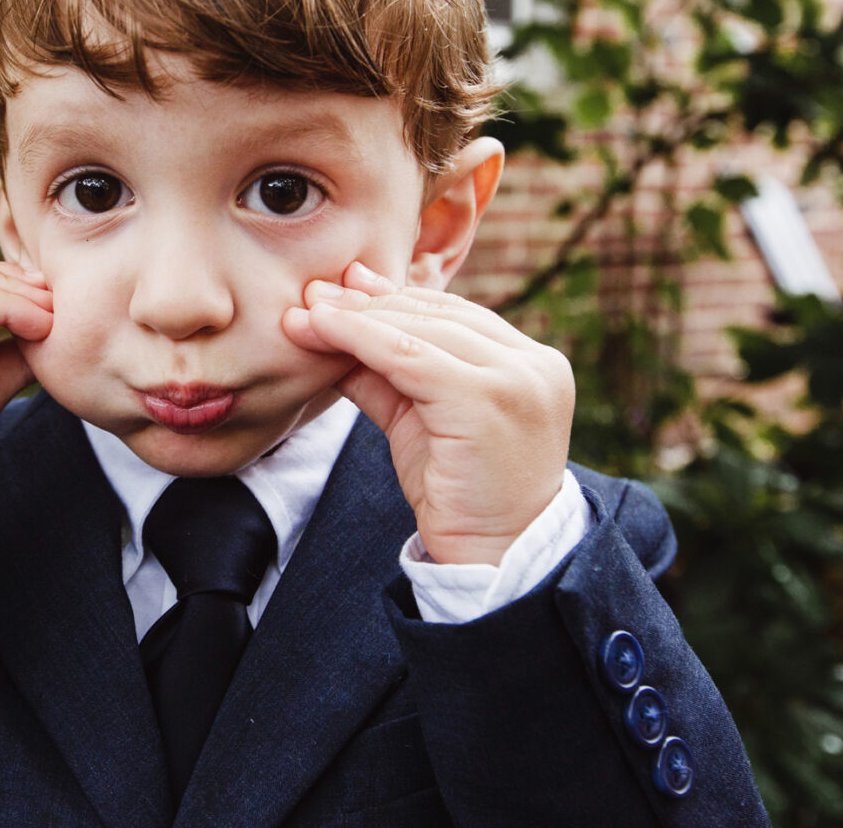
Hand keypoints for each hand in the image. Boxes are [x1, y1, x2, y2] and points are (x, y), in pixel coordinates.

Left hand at [283, 261, 572, 564]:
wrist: (494, 557)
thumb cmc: (459, 492)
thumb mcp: (420, 419)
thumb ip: (384, 372)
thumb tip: (329, 323)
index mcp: (530, 363)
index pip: (454, 315)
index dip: (394, 297)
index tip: (343, 285)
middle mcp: (534, 364)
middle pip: (437, 315)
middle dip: (368, 302)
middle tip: (313, 292)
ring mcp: (517, 379)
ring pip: (420, 330)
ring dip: (355, 317)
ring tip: (307, 311)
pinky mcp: (487, 400)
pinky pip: (409, 356)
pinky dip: (360, 338)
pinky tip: (322, 329)